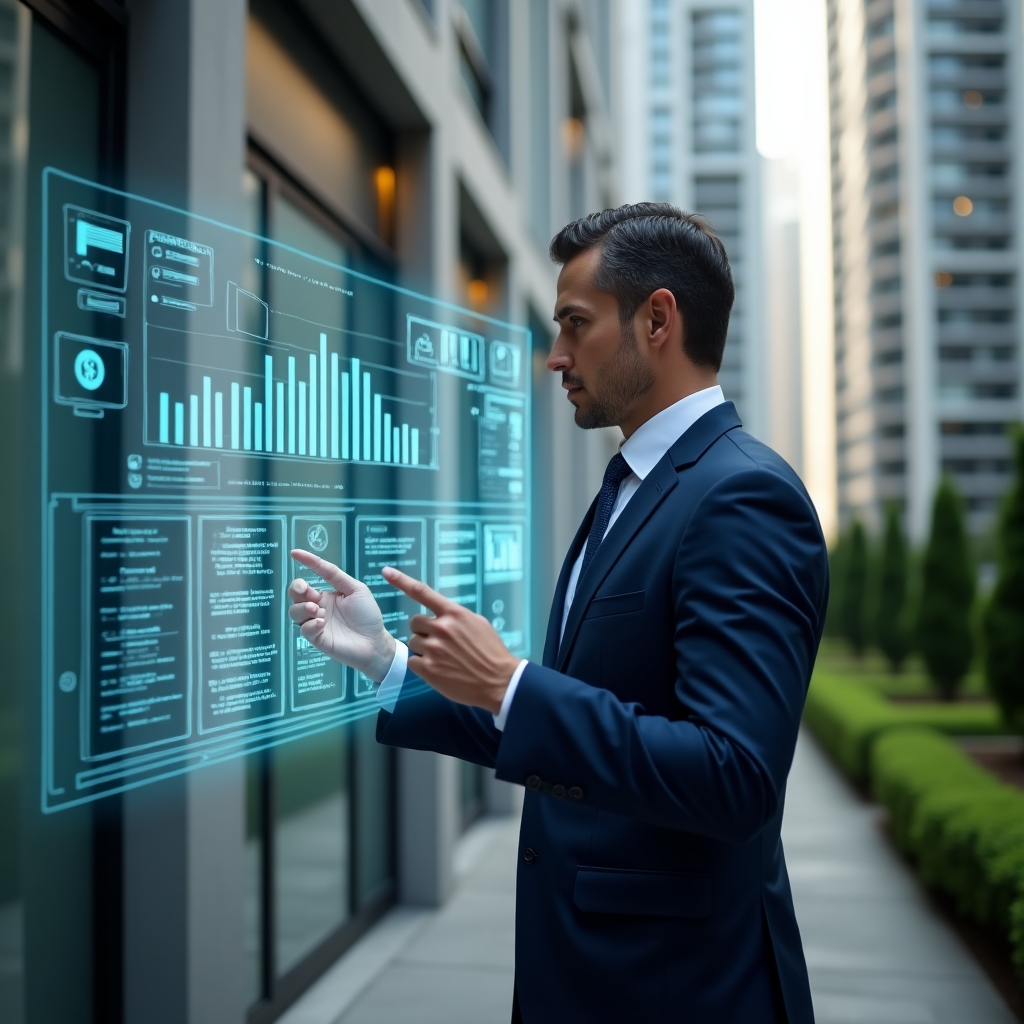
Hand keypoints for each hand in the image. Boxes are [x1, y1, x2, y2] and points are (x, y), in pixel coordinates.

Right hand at [287, 549, 396, 682]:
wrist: (376, 641)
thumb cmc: (367, 615)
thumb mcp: (355, 589)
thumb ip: (336, 576)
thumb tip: (317, 561)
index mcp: (326, 595)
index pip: (311, 579)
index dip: (303, 565)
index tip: (295, 553)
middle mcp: (318, 608)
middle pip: (295, 595)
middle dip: (296, 589)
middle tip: (306, 589)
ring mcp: (316, 623)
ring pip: (295, 612)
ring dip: (303, 608)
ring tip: (317, 609)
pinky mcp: (317, 639)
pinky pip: (304, 630)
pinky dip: (310, 624)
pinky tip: (322, 623)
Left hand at [382, 566, 519, 714]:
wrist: (499, 681)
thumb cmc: (491, 652)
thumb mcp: (478, 624)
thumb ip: (456, 616)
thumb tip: (442, 614)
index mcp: (454, 613)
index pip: (422, 592)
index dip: (401, 581)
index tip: (386, 572)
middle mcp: (442, 628)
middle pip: (414, 622)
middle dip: (423, 630)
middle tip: (438, 642)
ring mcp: (434, 649)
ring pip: (413, 642)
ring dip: (423, 649)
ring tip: (443, 658)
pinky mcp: (428, 669)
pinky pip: (412, 661)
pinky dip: (421, 665)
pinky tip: (438, 669)